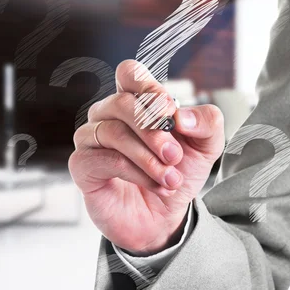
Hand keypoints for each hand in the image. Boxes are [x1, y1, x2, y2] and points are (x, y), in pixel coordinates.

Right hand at [69, 59, 224, 255]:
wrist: (165, 216)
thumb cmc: (178, 172)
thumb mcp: (206, 146)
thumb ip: (206, 121)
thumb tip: (181, 116)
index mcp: (136, 100)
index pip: (129, 73)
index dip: (149, 88)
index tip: (171, 113)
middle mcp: (108, 114)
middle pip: (122, 102)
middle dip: (154, 130)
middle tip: (175, 155)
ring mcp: (91, 138)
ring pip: (113, 131)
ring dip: (148, 157)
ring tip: (171, 178)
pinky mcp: (82, 165)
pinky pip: (104, 159)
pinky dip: (136, 173)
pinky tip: (156, 186)